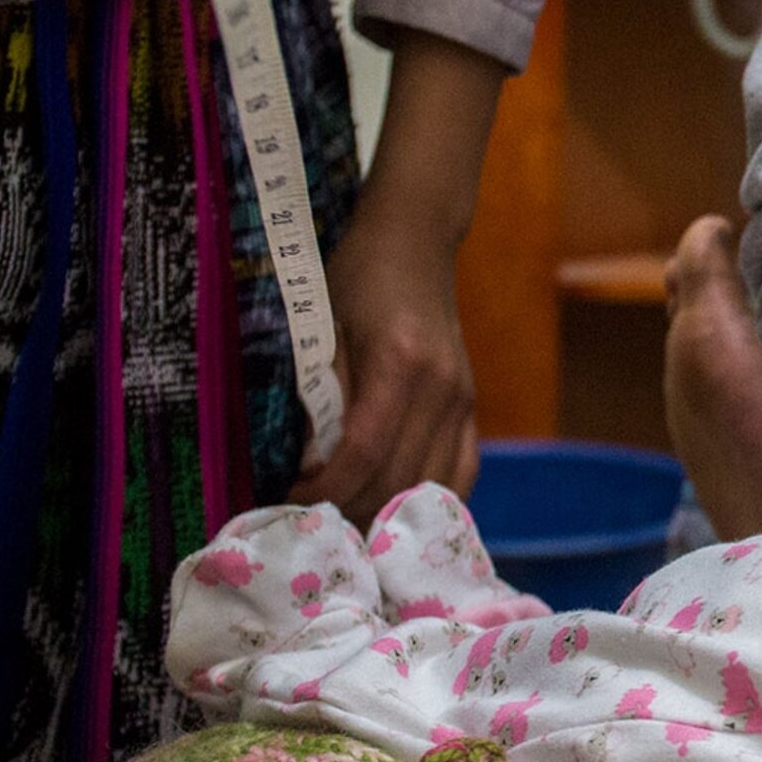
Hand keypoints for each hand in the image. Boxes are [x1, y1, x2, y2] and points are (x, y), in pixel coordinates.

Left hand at [291, 204, 476, 524]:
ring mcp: (464, 401)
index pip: (366, 453)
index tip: (289, 498)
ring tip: (344, 519)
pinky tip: (394, 513)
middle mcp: (443, 388)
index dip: (325, 488)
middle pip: (400, 480)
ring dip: (385, 514)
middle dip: (350, 510)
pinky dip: (426, 502)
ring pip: (431, 487)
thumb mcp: (323, 327)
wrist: (414, 243)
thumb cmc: (358, 278)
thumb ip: (320, 396)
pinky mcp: (471, 408)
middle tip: (309, 518)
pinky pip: (460, 474)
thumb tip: (306, 466)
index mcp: (402, 363)